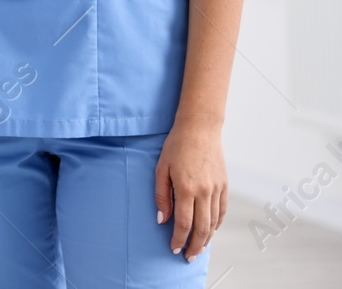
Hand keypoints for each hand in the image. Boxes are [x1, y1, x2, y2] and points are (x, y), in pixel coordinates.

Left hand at [156, 122, 226, 261]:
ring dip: (206, 238)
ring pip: (213, 222)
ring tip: (198, 249)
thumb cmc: (176, 146)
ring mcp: (217, 189)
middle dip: (194, 246)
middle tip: (188, 258)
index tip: (173, 248)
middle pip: (202, 228)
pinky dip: (216, 224)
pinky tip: (210, 231)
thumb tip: (162, 219)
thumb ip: (161, 195)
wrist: (200, 129)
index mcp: (186, 188)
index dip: (179, 239)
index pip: (184, 223)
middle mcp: (204, 191)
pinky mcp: (224, 185)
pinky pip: (222, 211)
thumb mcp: (161, 169)